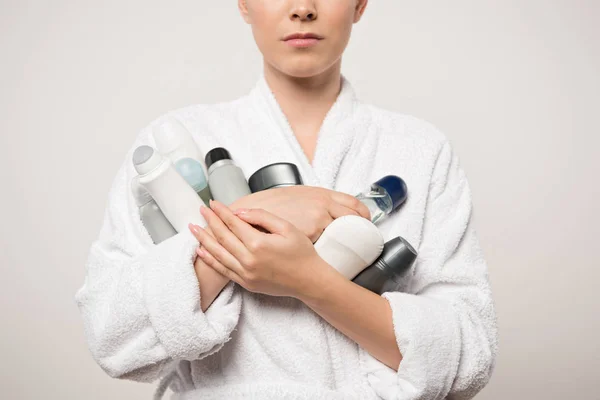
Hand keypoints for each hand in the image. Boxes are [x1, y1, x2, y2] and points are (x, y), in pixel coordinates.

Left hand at [189, 199, 332, 298]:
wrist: (309, 281)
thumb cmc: (301, 252)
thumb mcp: (286, 228)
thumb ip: (262, 217)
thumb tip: (239, 213)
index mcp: (258, 243)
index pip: (233, 223)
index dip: (222, 212)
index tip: (213, 203)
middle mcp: (248, 260)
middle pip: (223, 236)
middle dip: (210, 221)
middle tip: (201, 210)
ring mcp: (245, 274)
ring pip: (218, 253)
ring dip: (204, 239)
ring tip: (193, 228)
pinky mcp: (246, 283)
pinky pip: (223, 269)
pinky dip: (210, 259)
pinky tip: (202, 250)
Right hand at [229, 186, 370, 241]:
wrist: (248, 214)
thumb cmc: (272, 204)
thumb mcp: (297, 194)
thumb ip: (317, 200)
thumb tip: (334, 208)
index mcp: (321, 196)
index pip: (354, 205)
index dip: (364, 215)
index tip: (366, 222)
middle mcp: (321, 208)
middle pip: (354, 219)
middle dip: (361, 229)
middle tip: (365, 237)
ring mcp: (316, 223)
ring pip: (342, 236)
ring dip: (347, 243)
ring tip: (350, 248)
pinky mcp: (307, 238)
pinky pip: (326, 247)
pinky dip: (330, 253)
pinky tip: (329, 256)